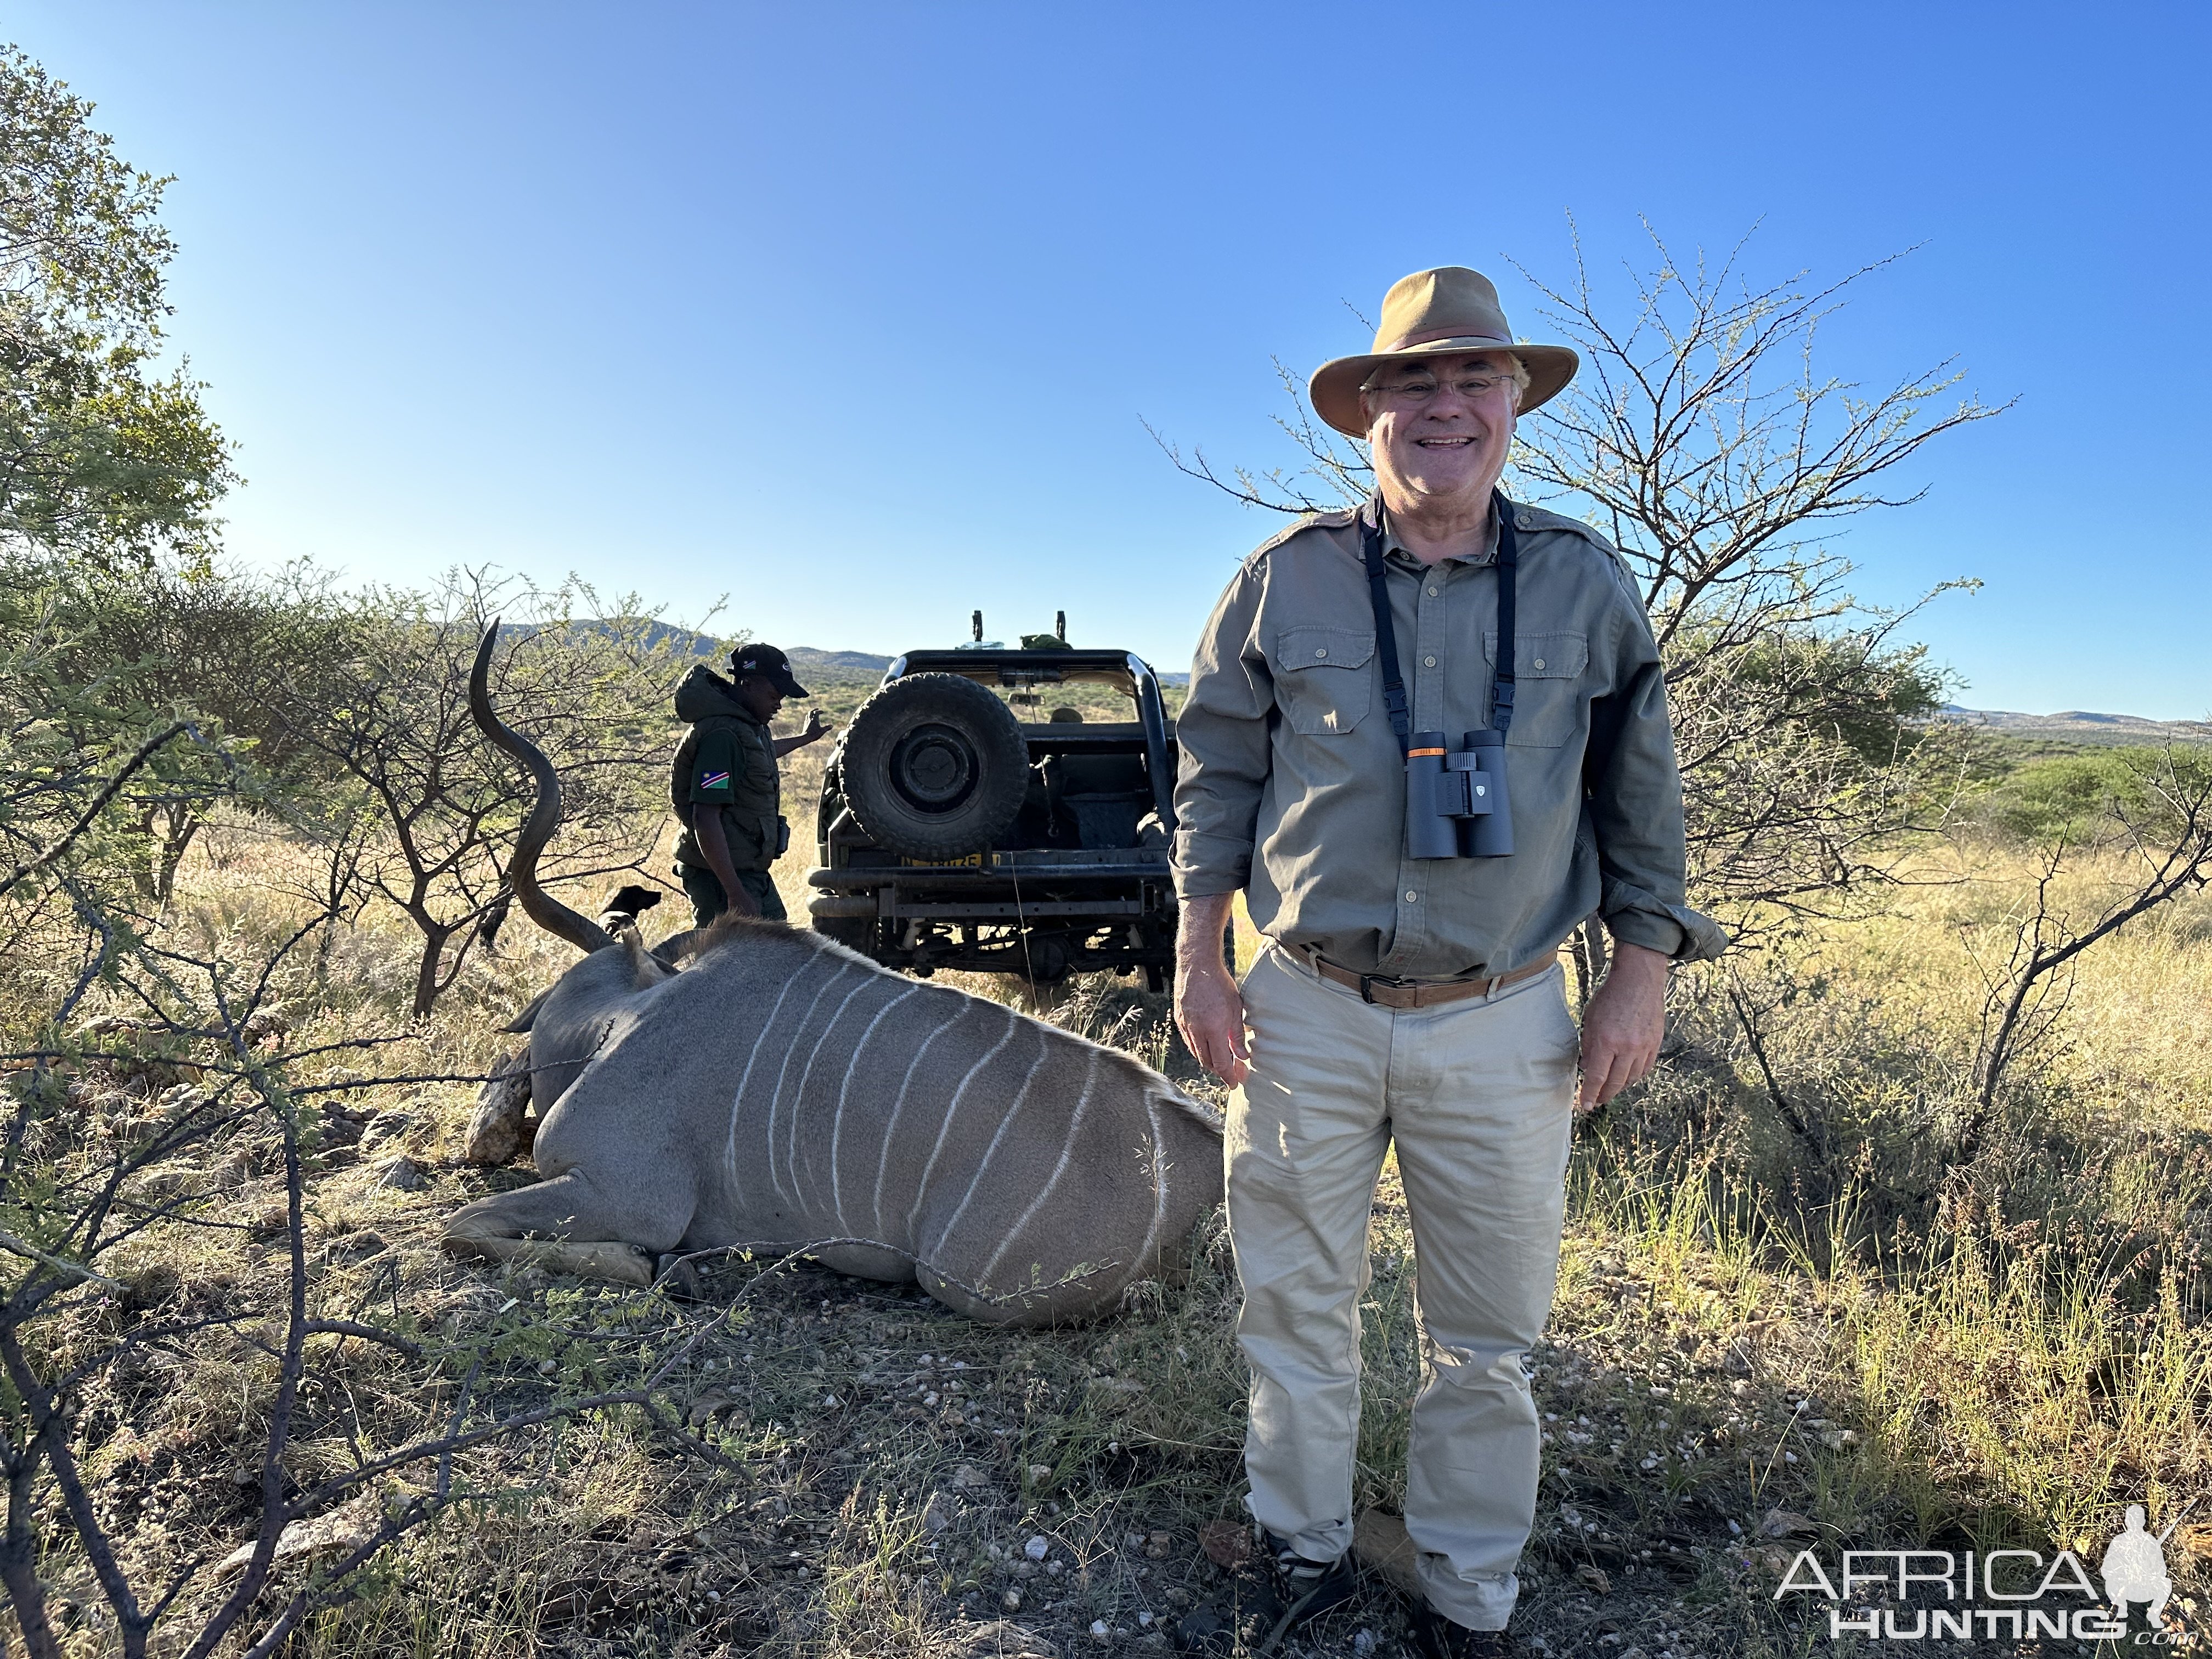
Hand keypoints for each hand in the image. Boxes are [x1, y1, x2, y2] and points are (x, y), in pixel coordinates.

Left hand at [800, 709, 828, 742]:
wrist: (805, 737)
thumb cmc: (814, 734)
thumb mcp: (822, 731)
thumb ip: (827, 727)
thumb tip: (832, 725)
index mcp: (815, 719)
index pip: (817, 712)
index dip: (820, 711)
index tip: (823, 712)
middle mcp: (810, 719)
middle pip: (811, 712)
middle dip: (814, 710)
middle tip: (817, 709)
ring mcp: (807, 721)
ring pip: (808, 714)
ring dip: (811, 713)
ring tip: (813, 713)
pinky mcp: (805, 725)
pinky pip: (806, 719)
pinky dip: (808, 717)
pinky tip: (809, 719)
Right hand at [1173, 893, 1248, 1085]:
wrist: (1197, 965)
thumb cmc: (1220, 984)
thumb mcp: (1236, 1009)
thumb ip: (1238, 1036)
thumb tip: (1243, 1057)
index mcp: (1213, 1029)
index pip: (1221, 1063)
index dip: (1229, 1076)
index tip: (1236, 1083)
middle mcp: (1197, 1031)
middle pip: (1207, 1061)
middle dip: (1220, 1070)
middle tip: (1233, 1072)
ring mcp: (1186, 1025)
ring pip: (1197, 1053)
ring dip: (1209, 1061)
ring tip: (1222, 1061)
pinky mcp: (1179, 1019)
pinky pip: (1189, 1041)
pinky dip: (1199, 1049)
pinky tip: (1207, 1046)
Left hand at [1577, 941, 1667, 1110]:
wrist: (1639, 981)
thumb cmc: (1610, 998)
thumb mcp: (1590, 1020)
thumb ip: (1588, 1046)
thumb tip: (1588, 1069)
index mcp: (1606, 1041)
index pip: (1597, 1077)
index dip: (1589, 1095)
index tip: (1584, 1105)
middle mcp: (1627, 1048)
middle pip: (1615, 1083)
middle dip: (1603, 1096)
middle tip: (1595, 1102)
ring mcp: (1644, 1047)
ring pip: (1631, 1079)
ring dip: (1619, 1087)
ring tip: (1609, 1090)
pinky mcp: (1655, 1044)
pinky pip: (1644, 1069)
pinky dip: (1634, 1077)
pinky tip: (1626, 1077)